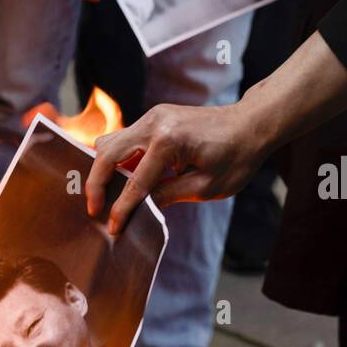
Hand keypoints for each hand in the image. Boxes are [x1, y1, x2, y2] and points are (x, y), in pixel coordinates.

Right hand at [86, 101, 270, 233]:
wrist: (251, 123)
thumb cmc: (236, 157)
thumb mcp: (205, 187)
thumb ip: (167, 196)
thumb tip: (139, 208)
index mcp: (168, 142)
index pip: (135, 182)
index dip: (121, 209)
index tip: (112, 229)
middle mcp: (154, 124)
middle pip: (107, 153)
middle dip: (96, 184)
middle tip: (94, 210)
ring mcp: (152, 117)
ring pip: (110, 142)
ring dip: (103, 169)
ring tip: (105, 196)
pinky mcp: (154, 118)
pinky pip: (124, 139)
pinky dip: (117, 159)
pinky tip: (122, 179)